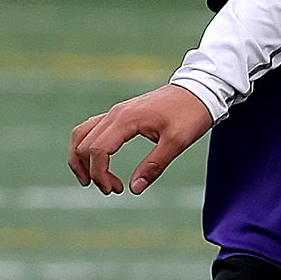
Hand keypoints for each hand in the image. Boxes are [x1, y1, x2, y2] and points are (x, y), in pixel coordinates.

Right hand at [69, 84, 213, 193]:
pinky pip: (92, 129)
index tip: (115, 189)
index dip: (100, 174)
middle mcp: (115, 113)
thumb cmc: (190, 114)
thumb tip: (135, 188)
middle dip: (90, 170)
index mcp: (126, 119)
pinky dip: (89, 146)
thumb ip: (154, 166)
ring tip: (92, 179)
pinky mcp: (121, 113)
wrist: (199, 90)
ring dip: (81, 158)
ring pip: (82, 134)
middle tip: (112, 189)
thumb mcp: (177, 143)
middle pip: (84, 144)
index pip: (97, 150)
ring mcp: (116, 112)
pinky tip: (99, 161)